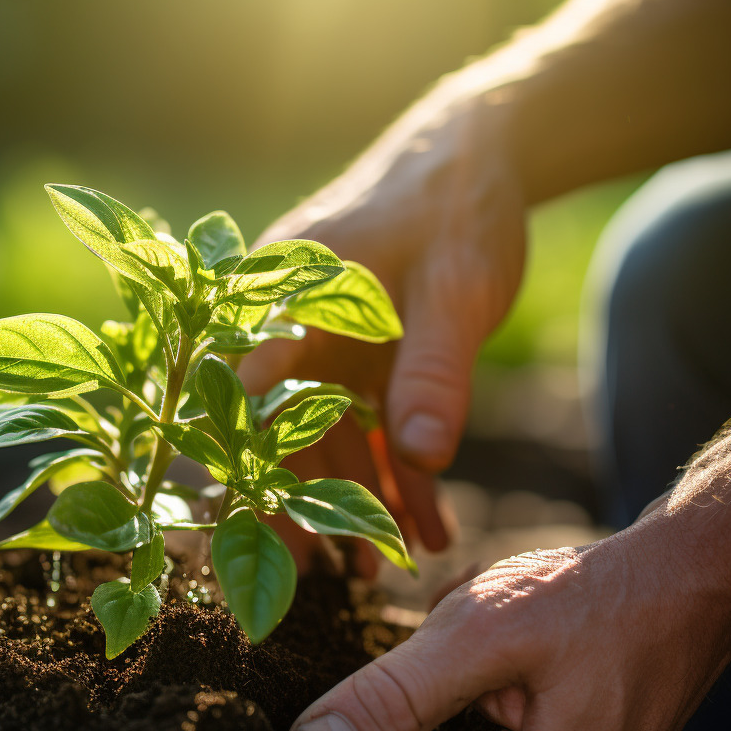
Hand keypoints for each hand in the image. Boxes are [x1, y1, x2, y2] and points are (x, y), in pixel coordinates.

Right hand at [243, 98, 527, 552]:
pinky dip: (399, 472)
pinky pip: (372, 426)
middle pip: (282, 430)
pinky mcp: (361, 356)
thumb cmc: (457, 207)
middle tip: (343, 575)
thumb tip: (423, 460)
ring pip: (330, 438)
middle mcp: (291, 324)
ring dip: (363, 500)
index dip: (256, 474)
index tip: (277, 540)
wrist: (481, 154)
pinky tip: (430, 523)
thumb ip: (434, 374)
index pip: (249, 399)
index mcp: (283, 297)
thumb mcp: (454, 291)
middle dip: (313, 505)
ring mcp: (325, 343)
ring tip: (395, 564)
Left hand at [287, 512, 730, 730]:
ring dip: (457, 698)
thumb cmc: (596, 603)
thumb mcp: (483, 634)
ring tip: (493, 654)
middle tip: (456, 666)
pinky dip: (482, 690)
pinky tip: (503, 650)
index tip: (375, 715)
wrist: (688, 575)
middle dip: (430, 722)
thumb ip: (399, 696)